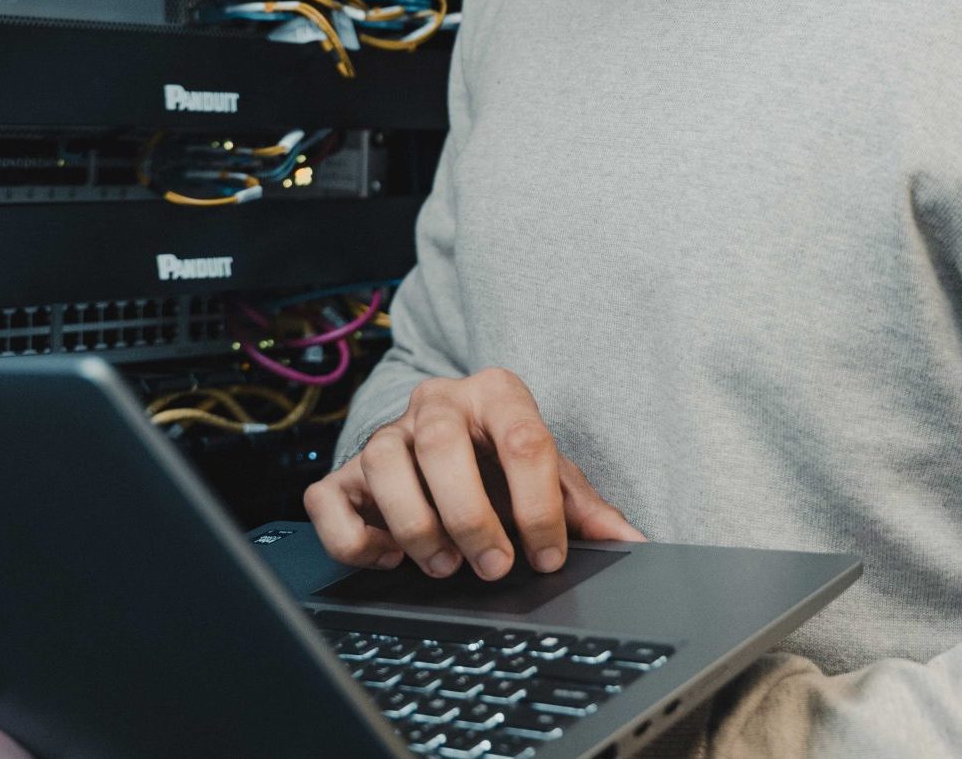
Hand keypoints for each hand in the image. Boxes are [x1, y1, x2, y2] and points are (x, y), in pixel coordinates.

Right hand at [305, 367, 644, 579]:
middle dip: (471, 516)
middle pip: (443, 445)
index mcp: (496, 394)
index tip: (548, 555)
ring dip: (417, 527)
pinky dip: (356, 539)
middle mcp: (437, 403)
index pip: (524, 439)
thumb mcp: (548, 474)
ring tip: (446, 565)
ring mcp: (386, 434)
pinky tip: (390, 556)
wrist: (445, 437)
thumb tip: (632, 542)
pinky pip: (329, 500)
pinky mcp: (345, 470)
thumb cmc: (502, 461)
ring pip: (384, 464)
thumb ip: (584, 508)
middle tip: (495, 566)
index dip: (539, 506)